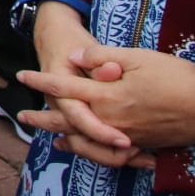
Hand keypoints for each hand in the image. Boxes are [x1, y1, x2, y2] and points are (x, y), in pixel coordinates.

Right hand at [15, 2, 141, 167]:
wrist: (53, 37)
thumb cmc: (71, 42)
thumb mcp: (84, 46)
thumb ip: (99, 61)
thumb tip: (112, 71)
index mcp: (59, 90)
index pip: (78, 117)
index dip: (101, 131)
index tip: (125, 141)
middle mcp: (58, 106)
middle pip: (79, 140)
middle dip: (106, 153)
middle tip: (135, 154)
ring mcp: (65, 112)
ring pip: (83, 145)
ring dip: (110, 155)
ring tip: (141, 159)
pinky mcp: (74, 114)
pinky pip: (87, 140)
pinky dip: (107, 150)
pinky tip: (132, 156)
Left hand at [20, 43, 194, 151]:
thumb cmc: (175, 75)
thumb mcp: (137, 57)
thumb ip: (101, 56)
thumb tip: (72, 57)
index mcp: (107, 96)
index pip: (64, 88)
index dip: (40, 81)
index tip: (22, 75)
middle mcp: (111, 120)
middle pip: (67, 121)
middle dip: (42, 119)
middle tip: (21, 117)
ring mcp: (125, 135)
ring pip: (84, 141)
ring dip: (63, 137)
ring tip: (47, 136)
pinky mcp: (140, 144)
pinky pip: (105, 151)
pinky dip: (88, 149)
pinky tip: (81, 146)